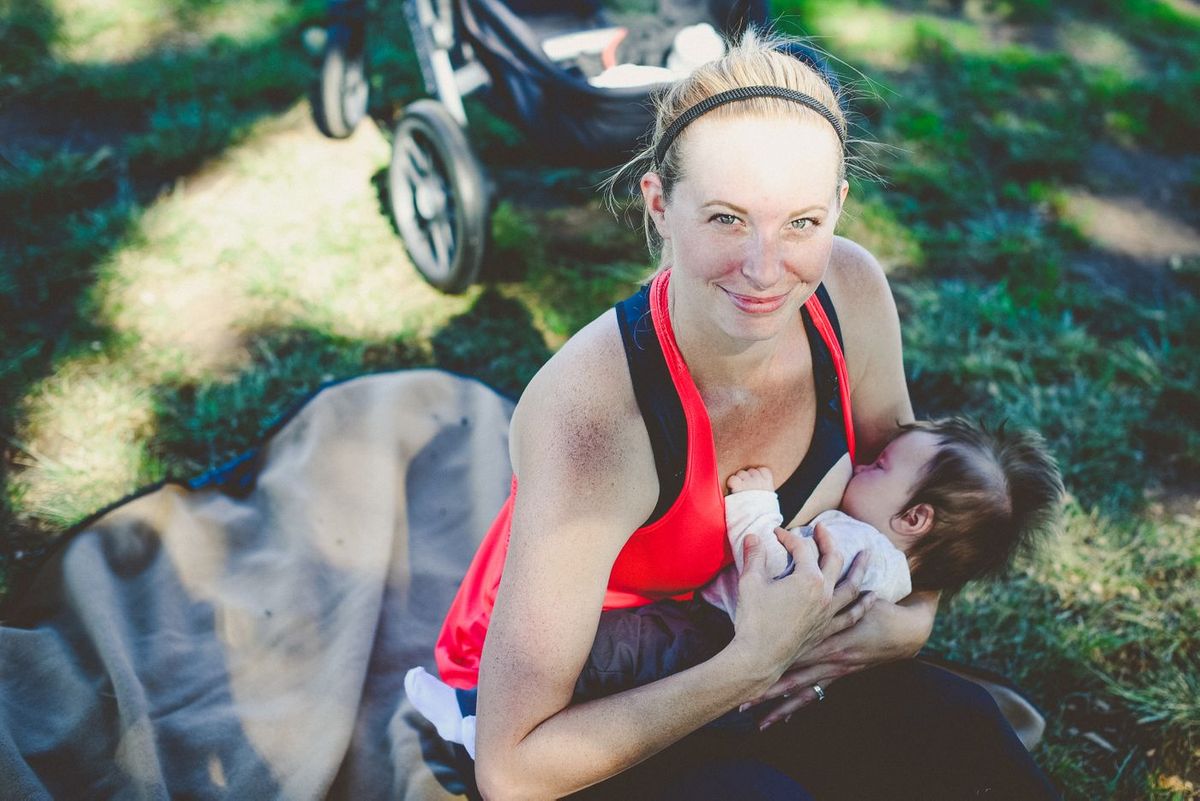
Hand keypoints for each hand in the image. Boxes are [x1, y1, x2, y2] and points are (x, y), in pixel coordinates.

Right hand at [727, 523, 863, 697]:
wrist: (760, 657)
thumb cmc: (754, 620)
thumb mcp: (750, 582)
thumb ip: (754, 556)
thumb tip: (753, 535)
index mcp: (807, 579)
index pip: (802, 548)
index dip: (788, 537)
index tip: (776, 534)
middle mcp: (824, 594)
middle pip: (833, 559)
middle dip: (827, 540)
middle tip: (822, 529)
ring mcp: (829, 614)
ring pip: (851, 586)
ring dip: (859, 568)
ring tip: (866, 555)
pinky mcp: (828, 630)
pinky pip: (852, 615)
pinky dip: (863, 605)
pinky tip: (870, 597)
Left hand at [752, 586, 937, 727]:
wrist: (906, 632)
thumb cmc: (878, 609)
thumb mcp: (853, 593)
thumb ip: (827, 584)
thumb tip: (800, 564)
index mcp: (829, 636)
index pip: (792, 648)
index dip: (769, 657)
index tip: (746, 666)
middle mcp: (829, 658)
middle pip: (791, 676)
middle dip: (766, 689)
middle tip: (740, 700)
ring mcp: (834, 671)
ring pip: (800, 691)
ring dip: (777, 705)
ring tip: (754, 718)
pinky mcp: (838, 676)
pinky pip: (813, 694)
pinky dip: (796, 707)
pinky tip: (780, 721)